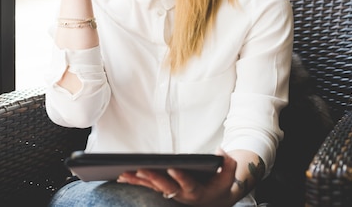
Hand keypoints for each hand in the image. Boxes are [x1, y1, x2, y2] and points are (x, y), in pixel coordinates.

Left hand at [117, 151, 239, 206]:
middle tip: (141, 169)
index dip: (180, 178)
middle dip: (153, 178)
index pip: (188, 185)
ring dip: (139, 181)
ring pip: (153, 187)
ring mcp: (171, 193)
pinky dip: (135, 182)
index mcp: (197, 191)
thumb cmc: (220, 184)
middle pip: (165, 187)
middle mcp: (181, 194)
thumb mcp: (228, 176)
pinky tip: (122, 176)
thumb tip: (220, 151)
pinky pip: (148, 186)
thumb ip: (227, 164)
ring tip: (124, 173)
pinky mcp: (164, 189)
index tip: (172, 168)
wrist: (214, 199)